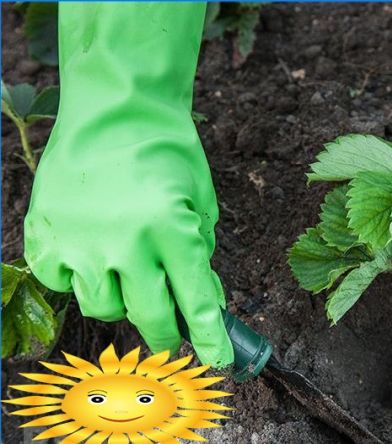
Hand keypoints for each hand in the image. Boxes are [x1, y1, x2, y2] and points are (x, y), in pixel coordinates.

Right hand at [23, 3, 232, 366]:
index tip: (218, 360)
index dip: (208, 337)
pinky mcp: (48, 234)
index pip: (196, 300)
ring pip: (104, 308)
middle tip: (172, 336)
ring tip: (131, 283)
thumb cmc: (167, 150)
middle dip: (167, 334)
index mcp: (172, 230)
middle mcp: (126, 242)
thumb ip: (201, 251)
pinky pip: (62, 283)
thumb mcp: (200, 200)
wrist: (115, 108)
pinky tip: (93, 261)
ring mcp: (81, 241)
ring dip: (123, 305)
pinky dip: (80, 281)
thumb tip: (204, 297)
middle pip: (150, 316)